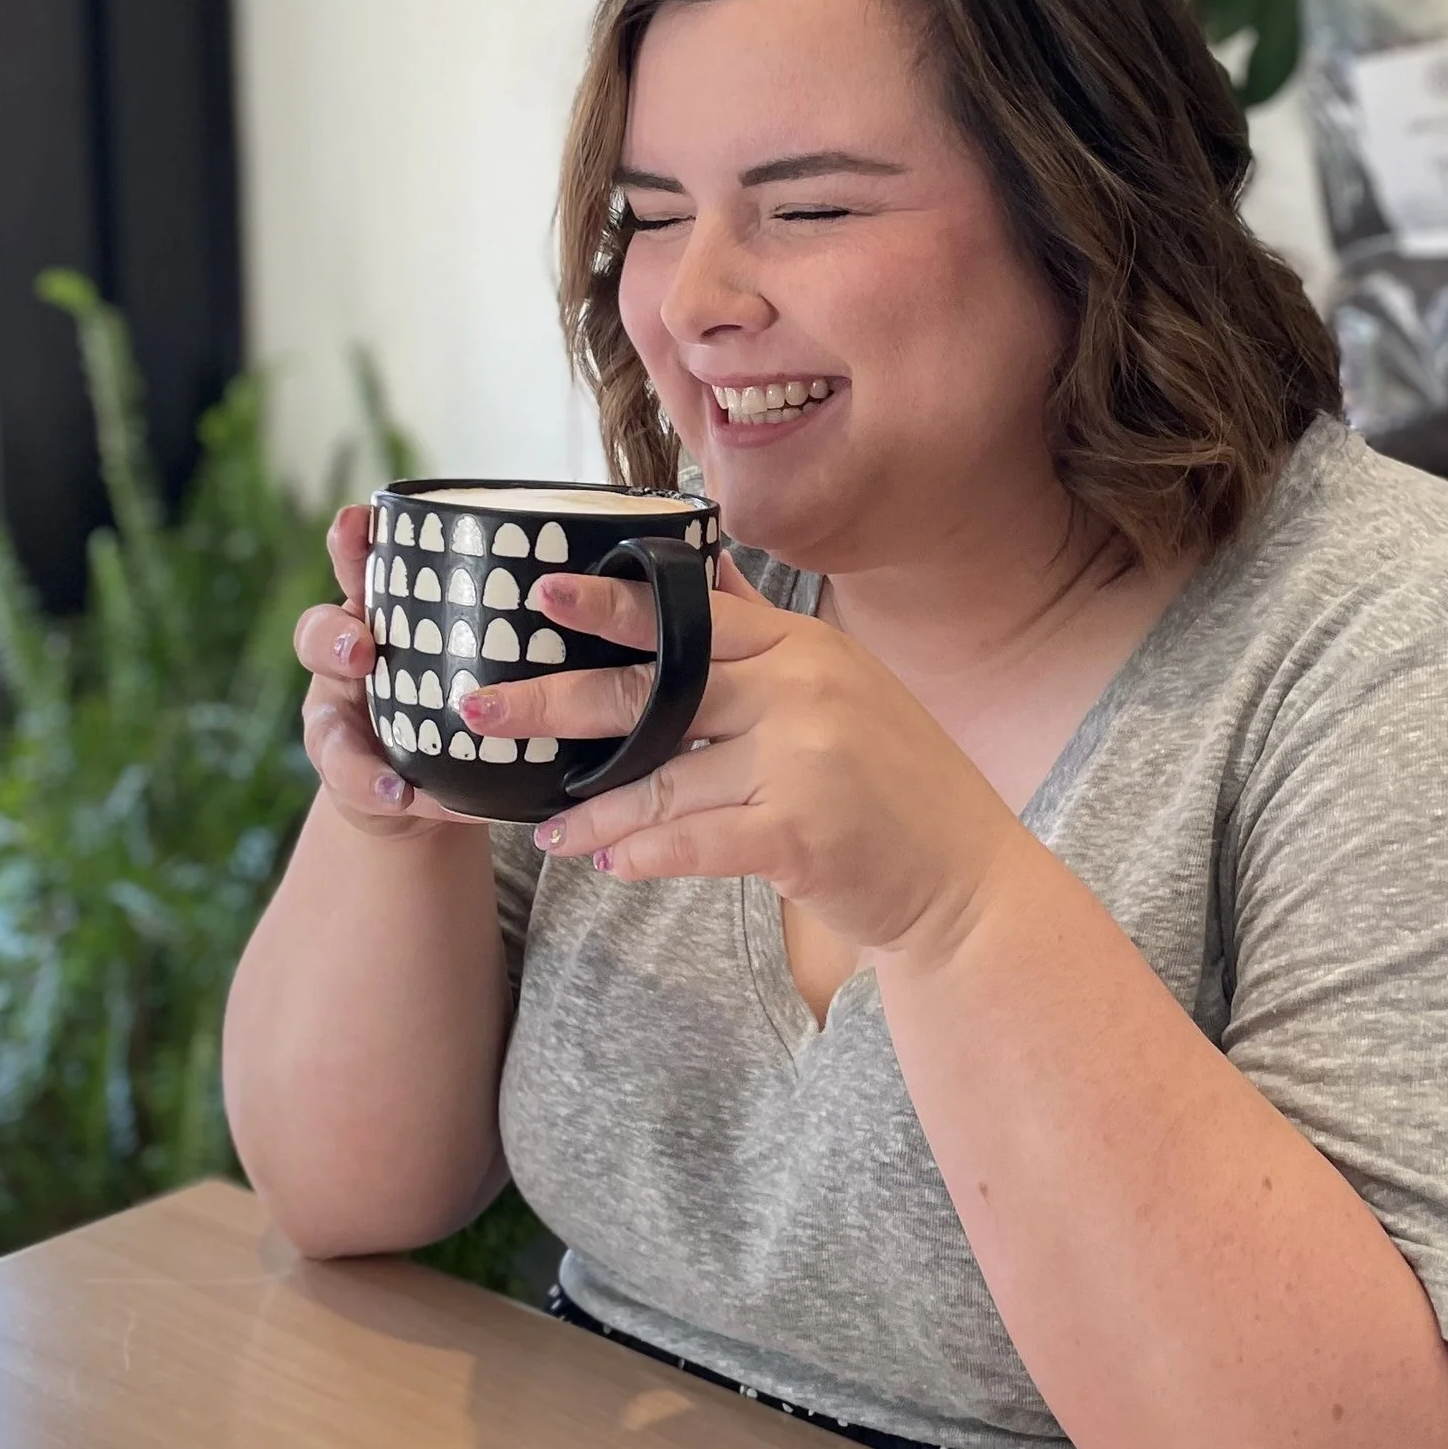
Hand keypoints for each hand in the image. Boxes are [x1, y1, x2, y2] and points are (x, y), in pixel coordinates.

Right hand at [294, 504, 485, 838]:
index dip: (351, 541)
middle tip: (362, 646)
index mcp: (385, 612)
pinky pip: (351, 779)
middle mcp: (352, 658)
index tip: (359, 522)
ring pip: (320, 716)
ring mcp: (341, 718)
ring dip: (345, 736)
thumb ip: (508, 623)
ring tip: (383, 753)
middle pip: (319, 632)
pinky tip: (401, 795)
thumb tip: (584, 589)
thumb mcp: (486, 648)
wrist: (434, 780)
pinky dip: (378, 787)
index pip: (357, 564)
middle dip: (334, 635)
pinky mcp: (347, 772)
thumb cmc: (470, 689)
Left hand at [459, 554, 1018, 961]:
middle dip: (556, 699)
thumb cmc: (894, 784)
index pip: (693, 614)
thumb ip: (767, 637)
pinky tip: (605, 862)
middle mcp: (801, 691)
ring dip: (592, 810)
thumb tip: (710, 569)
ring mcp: (801, 761)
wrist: (965, 879)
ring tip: (545, 831)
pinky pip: (691, 842)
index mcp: (804, 647)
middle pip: (654, 691)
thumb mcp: (843, 687)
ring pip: (660, 780)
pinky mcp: (799, 834)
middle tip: (483, 708)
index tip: (540, 594)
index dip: (612, 605)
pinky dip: (641, 854)